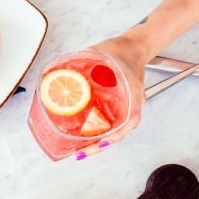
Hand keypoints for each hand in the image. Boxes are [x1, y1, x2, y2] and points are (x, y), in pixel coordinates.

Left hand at [75, 34, 147, 158]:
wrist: (134, 46)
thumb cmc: (122, 49)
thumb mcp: (103, 52)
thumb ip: (85, 59)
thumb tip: (64, 70)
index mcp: (133, 91)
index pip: (130, 119)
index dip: (115, 135)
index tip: (101, 143)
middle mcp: (132, 103)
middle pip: (119, 132)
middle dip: (99, 145)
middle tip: (82, 153)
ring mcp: (126, 107)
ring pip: (114, 132)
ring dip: (98, 143)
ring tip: (81, 152)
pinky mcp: (119, 108)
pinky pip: (111, 125)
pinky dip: (98, 135)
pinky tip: (85, 140)